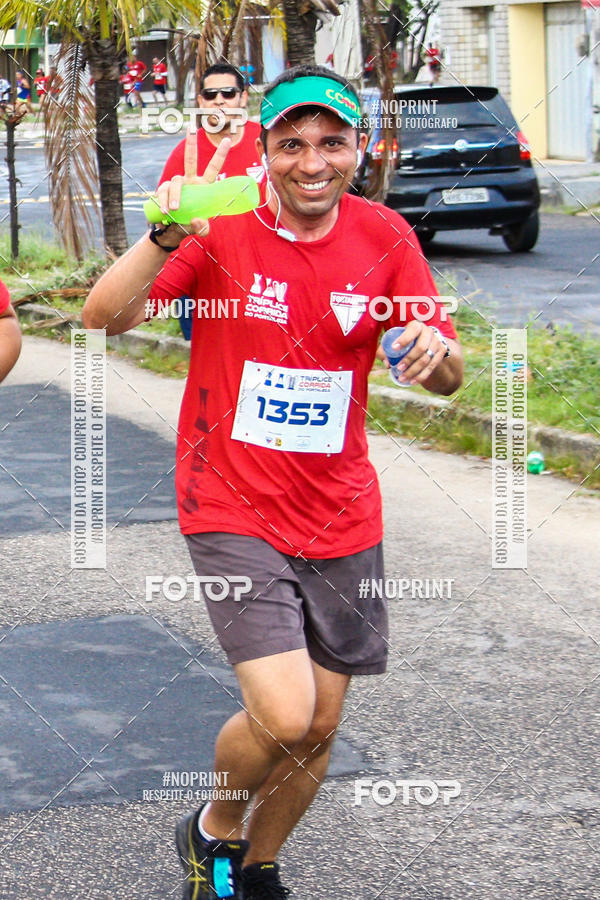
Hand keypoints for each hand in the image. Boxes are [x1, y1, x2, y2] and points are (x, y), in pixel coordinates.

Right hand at [151, 129, 231, 245]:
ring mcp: (176, 184)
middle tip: (192, 128)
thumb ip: (203, 228)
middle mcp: (190, 181)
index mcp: (203, 186)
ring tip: (173, 210)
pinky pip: (163, 192)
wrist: (171, 231)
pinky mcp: (163, 190)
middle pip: (190, 159)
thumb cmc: (189, 226)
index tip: (228, 140)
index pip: (213, 168)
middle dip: (191, 143)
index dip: (220, 154)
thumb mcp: (200, 230)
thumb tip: (198, 220)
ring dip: (174, 196)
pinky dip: (163, 201)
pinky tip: (164, 210)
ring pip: (176, 182)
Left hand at [384, 321, 446, 385]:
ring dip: (413, 371)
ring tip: (402, 378)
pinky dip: (421, 376)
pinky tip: (412, 382)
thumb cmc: (404, 342)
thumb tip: (387, 364)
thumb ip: (385, 350)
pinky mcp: (441, 352)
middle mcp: (428, 332)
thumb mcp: (394, 341)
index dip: (403, 340)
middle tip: (398, 368)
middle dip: (409, 359)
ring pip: (426, 359)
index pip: (412, 331)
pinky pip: (431, 366)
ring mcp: (437, 342)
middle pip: (421, 348)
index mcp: (416, 326)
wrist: (425, 341)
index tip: (393, 349)